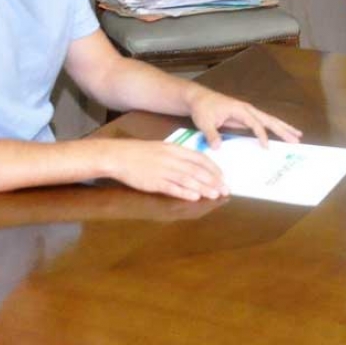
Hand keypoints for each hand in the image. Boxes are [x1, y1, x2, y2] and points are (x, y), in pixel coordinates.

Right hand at [109, 139, 228, 200]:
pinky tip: (195, 197)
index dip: (213, 168)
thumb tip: (196, 164)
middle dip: (214, 181)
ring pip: (188, 180)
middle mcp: (172, 159)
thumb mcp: (163, 148)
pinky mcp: (153, 182)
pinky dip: (184, 192)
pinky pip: (172, 188)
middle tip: (226, 189)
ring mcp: (163, 171)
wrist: (119, 155)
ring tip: (215, 195)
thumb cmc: (141, 152)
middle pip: (197, 170)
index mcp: (175, 149)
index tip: (223, 177)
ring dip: (203, 188)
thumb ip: (179, 155)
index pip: (200, 158)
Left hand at [187, 87, 302, 148]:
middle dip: (283, 129)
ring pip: (270, 120)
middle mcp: (247, 109)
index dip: (261, 135)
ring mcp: (248, 113)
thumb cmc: (202, 108)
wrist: (199, 99)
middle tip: (297, 139)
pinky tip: (282, 133)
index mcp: (240, 109)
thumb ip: (211, 134)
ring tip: (297, 135)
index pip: (255, 123)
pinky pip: (263, 123)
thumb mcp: (204, 121)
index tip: (266, 147)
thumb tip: (218, 147)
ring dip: (283, 128)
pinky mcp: (246, 117)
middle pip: (269, 119)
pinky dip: (274, 128)